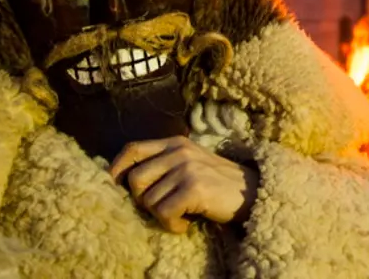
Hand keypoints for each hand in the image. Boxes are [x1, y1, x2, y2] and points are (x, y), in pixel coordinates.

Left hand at [109, 136, 258, 233]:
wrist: (254, 192)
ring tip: (180, 216)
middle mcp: (179, 151)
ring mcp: (187, 168)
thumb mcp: (191, 164)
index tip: (114, 187)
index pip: (132, 149)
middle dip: (141, 201)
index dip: (116, 169)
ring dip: (161, 216)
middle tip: (162, 208)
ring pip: (148, 201)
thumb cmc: (219, 184)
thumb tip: (126, 182)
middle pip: (135, 180)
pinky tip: (186, 224)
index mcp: (175, 143)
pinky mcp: (194, 188)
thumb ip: (164, 165)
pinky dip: (172, 225)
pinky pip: (164, 213)